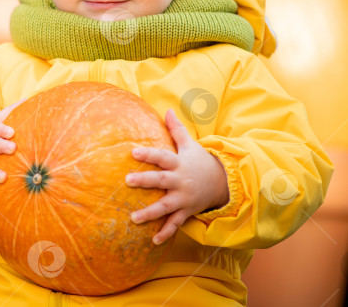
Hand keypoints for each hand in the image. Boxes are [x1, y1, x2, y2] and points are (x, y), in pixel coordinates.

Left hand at [125, 109, 229, 244]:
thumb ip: (177, 129)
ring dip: (150, 213)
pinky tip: (153, 240)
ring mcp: (183, 198)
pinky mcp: (186, 211)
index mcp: (179, 164)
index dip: (148, 154)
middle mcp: (180, 181)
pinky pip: (176, 224)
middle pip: (161, 181)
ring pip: (166, 206)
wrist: (223, 183)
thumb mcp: (190, 145)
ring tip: (133, 218)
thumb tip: (167, 109)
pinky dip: (166, 233)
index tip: (132, 152)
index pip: (162, 157)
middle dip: (145, 181)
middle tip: (127, 180)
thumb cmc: (199, 162)